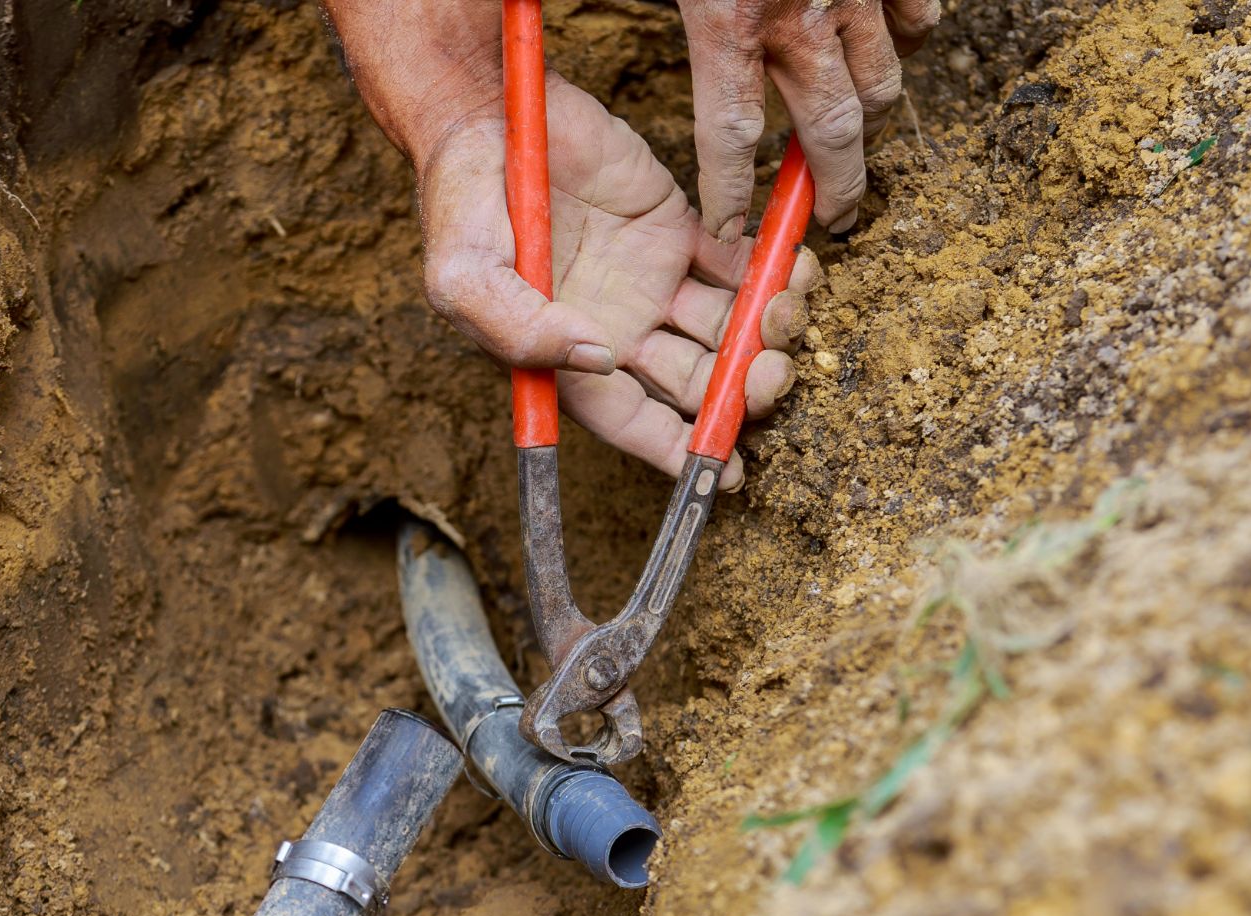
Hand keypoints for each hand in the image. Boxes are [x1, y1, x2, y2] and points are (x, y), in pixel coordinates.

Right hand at [418, 76, 816, 487]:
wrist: (483, 110)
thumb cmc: (459, 200)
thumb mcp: (463, 276)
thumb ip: (519, 329)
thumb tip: (597, 360)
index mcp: (568, 357)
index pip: (634, 421)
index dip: (681, 451)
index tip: (728, 470)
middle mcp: (618, 329)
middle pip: (696, 382)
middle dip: (741, 389)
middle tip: (771, 373)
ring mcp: (652, 280)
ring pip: (727, 327)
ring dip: (766, 330)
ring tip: (787, 307)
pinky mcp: (677, 227)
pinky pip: (737, 262)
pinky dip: (771, 269)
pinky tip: (791, 266)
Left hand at [679, 0, 939, 238]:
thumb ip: (668, 16)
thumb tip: (649, 48)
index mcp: (726, 21)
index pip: (730, 134)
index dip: (730, 192)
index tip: (729, 227)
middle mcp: (798, 17)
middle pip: (830, 131)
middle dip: (836, 185)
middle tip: (833, 215)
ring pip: (879, 86)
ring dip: (870, 124)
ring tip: (856, 142)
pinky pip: (918, 22)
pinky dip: (907, 49)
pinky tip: (889, 55)